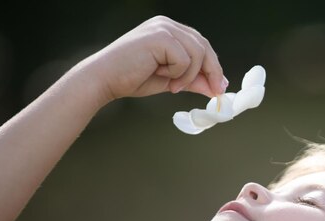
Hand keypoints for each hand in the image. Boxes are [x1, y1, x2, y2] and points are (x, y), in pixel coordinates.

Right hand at [78, 16, 226, 103]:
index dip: (213, 66)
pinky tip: (160, 76)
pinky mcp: (160, 37)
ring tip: (172, 85)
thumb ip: (191, 80)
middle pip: (204, 46)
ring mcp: (163, 28)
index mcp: (168, 30)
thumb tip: (214, 87)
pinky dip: (178, 74)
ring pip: (197, 54)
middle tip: (215, 92)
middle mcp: (167, 24)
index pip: (200, 44)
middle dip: (212, 71)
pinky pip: (184, 59)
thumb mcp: (170, 80)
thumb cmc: (132, 78)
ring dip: (188, 76)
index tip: (219, 86)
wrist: (105, 79)